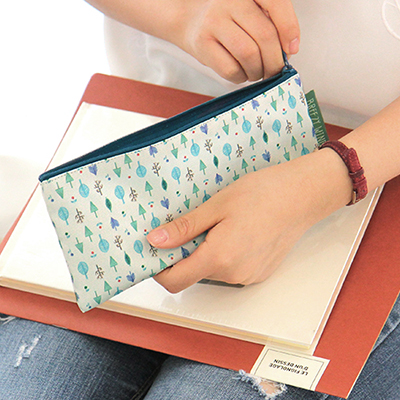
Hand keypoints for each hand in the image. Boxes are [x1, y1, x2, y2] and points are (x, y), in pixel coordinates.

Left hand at [147, 150, 351, 293]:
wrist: (302, 195)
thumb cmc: (263, 194)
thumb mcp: (216, 205)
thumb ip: (184, 228)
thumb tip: (156, 241)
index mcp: (219, 257)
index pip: (175, 280)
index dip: (160, 269)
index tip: (156, 251)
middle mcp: (233, 274)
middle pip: (193, 275)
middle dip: (184, 255)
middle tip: (190, 226)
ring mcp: (248, 276)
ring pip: (211, 272)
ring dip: (205, 254)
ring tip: (216, 225)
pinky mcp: (258, 273)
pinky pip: (230, 270)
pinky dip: (223, 256)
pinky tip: (234, 232)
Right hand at [173, 0, 299, 82]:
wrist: (188, 20)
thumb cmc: (227, 19)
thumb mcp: (250, 10)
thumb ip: (270, 23)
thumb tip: (289, 51)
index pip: (276, 3)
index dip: (289, 29)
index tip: (292, 49)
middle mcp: (230, 1)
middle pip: (264, 36)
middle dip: (275, 60)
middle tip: (275, 70)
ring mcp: (213, 22)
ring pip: (248, 54)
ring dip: (258, 71)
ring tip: (257, 72)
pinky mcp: (202, 44)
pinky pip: (230, 69)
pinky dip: (241, 77)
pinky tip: (241, 73)